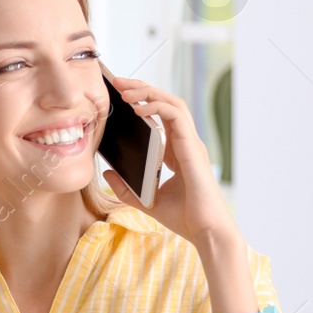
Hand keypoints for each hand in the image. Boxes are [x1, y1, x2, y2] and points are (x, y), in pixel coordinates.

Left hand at [101, 76, 238, 247]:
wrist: (204, 230)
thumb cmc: (183, 217)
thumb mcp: (145, 200)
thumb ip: (126, 188)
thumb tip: (108, 173)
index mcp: (177, 152)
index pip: (161, 116)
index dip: (142, 101)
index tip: (119, 96)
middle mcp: (185, 143)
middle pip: (166, 103)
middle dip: (142, 89)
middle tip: (118, 82)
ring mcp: (190, 143)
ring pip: (172, 103)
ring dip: (148, 92)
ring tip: (125, 90)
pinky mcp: (191, 147)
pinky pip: (176, 116)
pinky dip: (157, 107)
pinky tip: (139, 108)